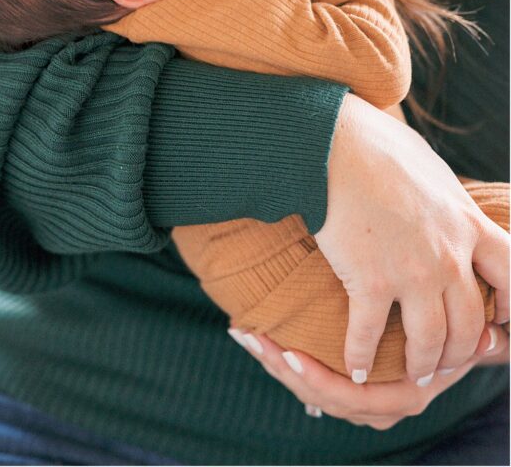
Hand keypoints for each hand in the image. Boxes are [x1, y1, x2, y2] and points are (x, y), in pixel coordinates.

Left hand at [228, 325, 506, 428]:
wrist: (474, 332)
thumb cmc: (465, 325)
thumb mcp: (469, 329)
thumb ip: (476, 336)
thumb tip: (495, 334)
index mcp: (407, 394)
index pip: (348, 399)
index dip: (313, 380)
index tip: (283, 351)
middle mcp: (383, 402)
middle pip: (318, 397)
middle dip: (280, 368)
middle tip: (247, 337)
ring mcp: (363, 395)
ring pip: (308, 390)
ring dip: (273, 362)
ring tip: (243, 334)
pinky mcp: (347, 378)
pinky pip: (310, 377)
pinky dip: (282, 358)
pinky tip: (255, 335)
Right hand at [315, 94, 509, 383]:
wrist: (330, 144)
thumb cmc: (374, 144)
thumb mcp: (429, 166)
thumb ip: (443, 194)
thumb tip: (442, 193)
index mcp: (467, 223)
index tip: (497, 320)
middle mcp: (449, 255)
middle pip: (469, 322)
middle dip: (460, 350)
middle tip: (446, 360)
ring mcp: (413, 272)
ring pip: (431, 340)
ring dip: (422, 364)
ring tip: (411, 374)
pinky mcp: (371, 282)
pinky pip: (371, 335)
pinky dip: (362, 356)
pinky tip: (356, 364)